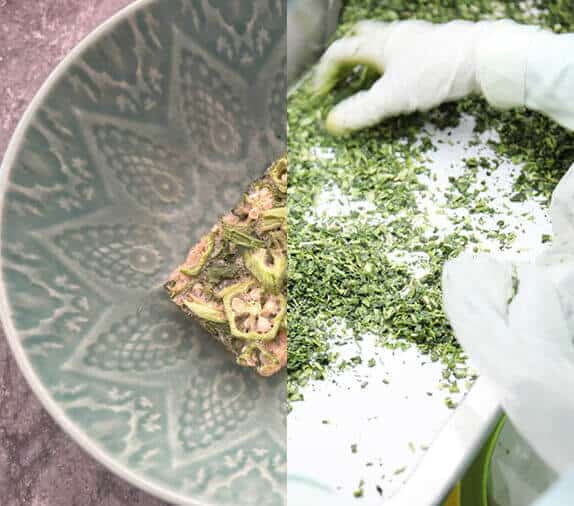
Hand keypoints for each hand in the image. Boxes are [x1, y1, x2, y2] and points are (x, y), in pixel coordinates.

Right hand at [313, 20, 487, 134]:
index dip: (325, 73)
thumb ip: (361, 111)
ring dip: (370, 61)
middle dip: (346, 57)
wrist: (484, 58)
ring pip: (384, 44)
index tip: (320, 93)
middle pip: (361, 39)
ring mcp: (417, 39)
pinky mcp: (435, 47)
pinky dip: (393, 65)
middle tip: (339, 75)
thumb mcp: (393, 97)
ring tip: (367, 80)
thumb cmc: (436, 72)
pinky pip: (404, 52)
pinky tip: (402, 79)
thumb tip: (333, 123)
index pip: (340, 52)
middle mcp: (396, 36)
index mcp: (379, 43)